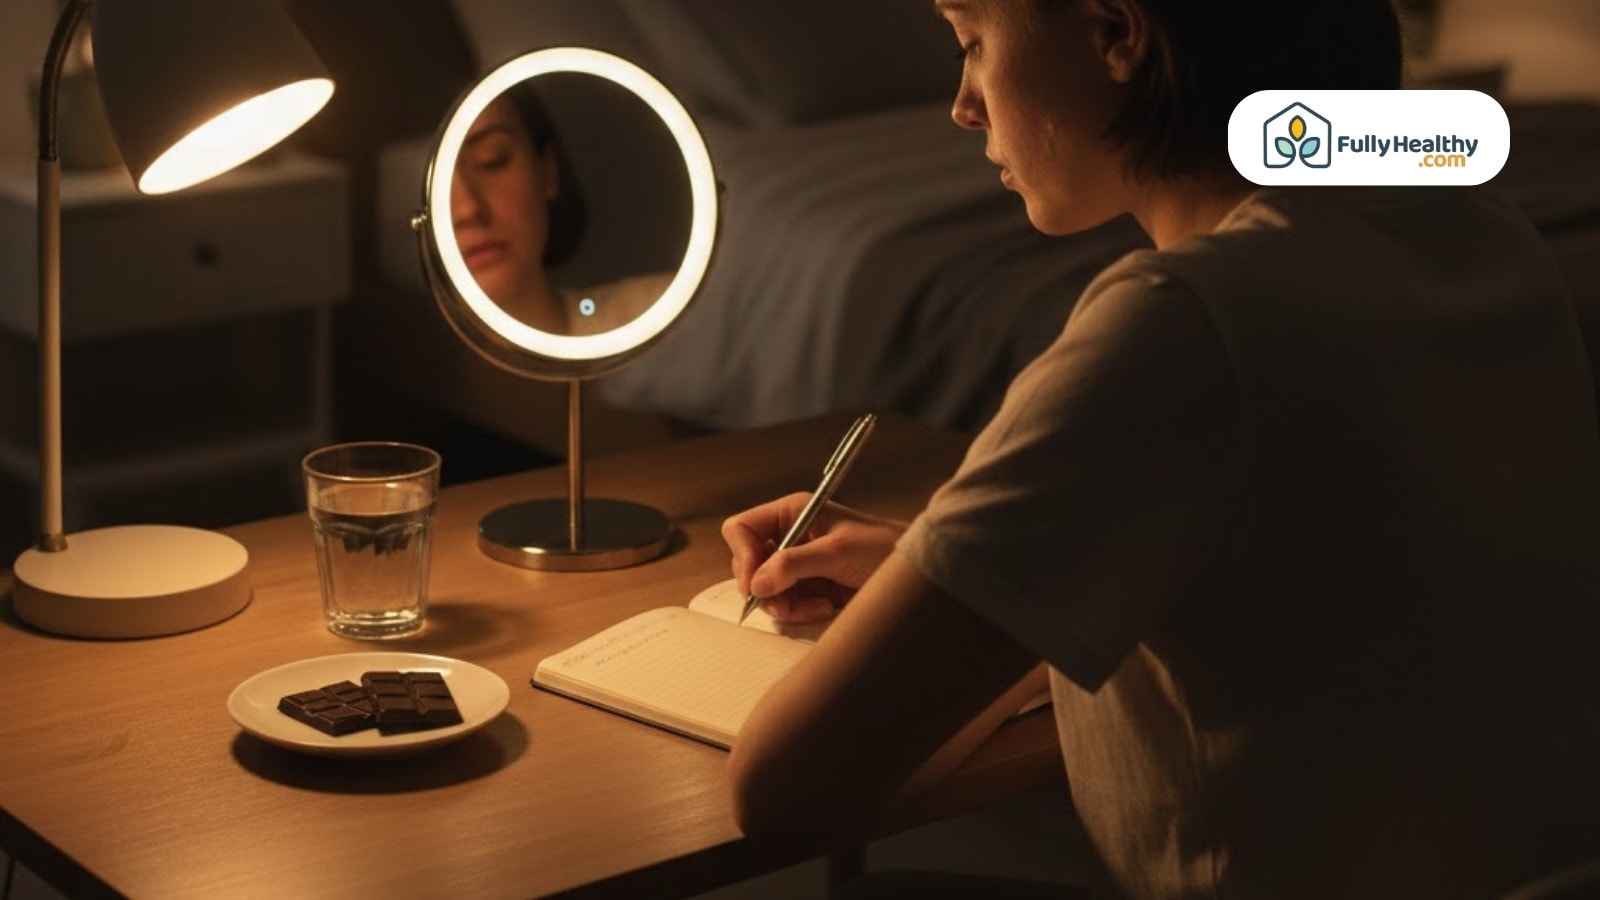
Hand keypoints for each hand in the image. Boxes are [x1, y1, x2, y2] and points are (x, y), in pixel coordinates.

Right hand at [721, 493, 906, 622]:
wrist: (911, 573)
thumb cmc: (881, 548)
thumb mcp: (837, 552)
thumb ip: (794, 564)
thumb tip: (757, 583)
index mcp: (792, 513)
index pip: (741, 529)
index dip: (743, 556)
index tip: (757, 583)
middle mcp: (789, 536)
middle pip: (748, 565)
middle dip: (767, 588)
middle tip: (787, 602)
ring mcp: (797, 563)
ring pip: (765, 590)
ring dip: (787, 604)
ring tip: (819, 604)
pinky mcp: (807, 587)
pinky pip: (786, 605)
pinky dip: (801, 611)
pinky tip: (826, 605)